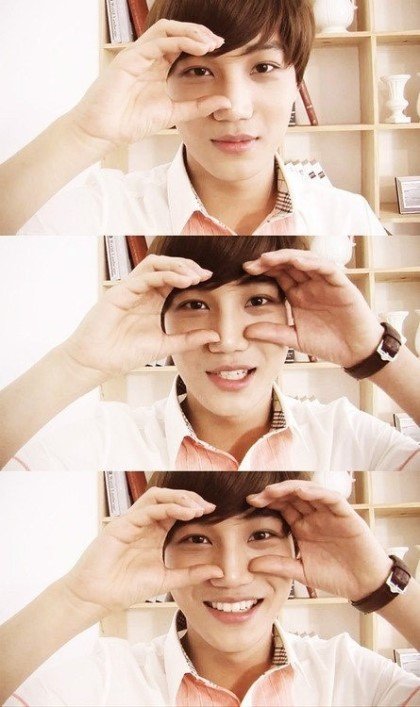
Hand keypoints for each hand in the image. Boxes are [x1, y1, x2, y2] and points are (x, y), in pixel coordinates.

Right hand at [61, 254, 219, 378]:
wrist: (97, 362)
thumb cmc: (125, 354)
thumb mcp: (165, 345)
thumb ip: (189, 339)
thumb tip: (215, 336)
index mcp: (153, 301)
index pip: (175, 279)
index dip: (192, 275)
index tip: (210, 280)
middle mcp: (143, 291)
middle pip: (166, 266)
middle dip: (187, 266)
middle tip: (204, 275)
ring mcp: (130, 289)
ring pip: (155, 264)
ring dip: (176, 266)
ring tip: (193, 275)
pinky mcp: (120, 291)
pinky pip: (144, 276)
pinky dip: (164, 275)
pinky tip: (180, 280)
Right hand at [63, 487, 222, 612]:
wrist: (97, 598)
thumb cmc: (125, 588)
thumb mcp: (166, 580)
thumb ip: (191, 574)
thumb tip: (219, 572)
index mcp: (154, 533)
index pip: (177, 510)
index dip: (195, 507)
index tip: (213, 512)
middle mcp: (144, 523)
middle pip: (169, 497)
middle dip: (190, 498)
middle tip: (208, 507)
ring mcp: (132, 521)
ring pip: (157, 496)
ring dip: (179, 498)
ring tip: (197, 507)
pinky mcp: (121, 524)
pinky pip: (146, 509)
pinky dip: (167, 507)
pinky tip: (183, 513)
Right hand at [69, 20, 229, 147]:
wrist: (104, 132)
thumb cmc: (131, 123)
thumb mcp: (174, 114)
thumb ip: (197, 106)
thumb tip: (225, 102)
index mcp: (157, 67)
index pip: (181, 44)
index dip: (201, 42)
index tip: (221, 49)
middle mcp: (147, 57)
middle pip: (175, 31)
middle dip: (198, 32)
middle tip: (218, 41)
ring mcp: (137, 55)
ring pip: (165, 30)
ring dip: (189, 32)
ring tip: (208, 42)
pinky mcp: (128, 59)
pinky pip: (155, 42)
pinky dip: (178, 41)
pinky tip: (195, 47)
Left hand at [243, 250, 383, 367]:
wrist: (356, 352)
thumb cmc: (329, 343)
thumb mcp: (295, 339)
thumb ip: (273, 333)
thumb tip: (246, 331)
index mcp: (298, 295)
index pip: (278, 275)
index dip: (263, 270)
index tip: (245, 270)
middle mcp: (310, 285)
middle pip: (288, 264)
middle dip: (270, 261)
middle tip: (252, 263)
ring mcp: (325, 283)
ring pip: (305, 261)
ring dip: (287, 257)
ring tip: (268, 258)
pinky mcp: (341, 284)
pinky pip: (326, 268)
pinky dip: (313, 263)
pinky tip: (298, 262)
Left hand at [247, 481, 391, 601]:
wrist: (364, 585)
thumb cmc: (336, 576)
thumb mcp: (301, 571)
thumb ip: (279, 565)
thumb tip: (251, 565)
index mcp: (303, 526)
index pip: (282, 507)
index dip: (267, 502)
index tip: (249, 502)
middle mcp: (315, 516)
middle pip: (292, 496)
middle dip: (274, 493)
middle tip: (257, 496)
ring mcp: (329, 513)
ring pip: (309, 492)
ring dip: (290, 488)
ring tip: (273, 491)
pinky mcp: (346, 514)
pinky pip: (330, 498)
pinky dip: (317, 492)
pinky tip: (302, 492)